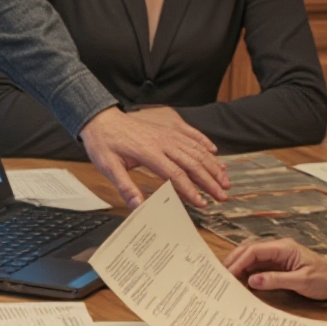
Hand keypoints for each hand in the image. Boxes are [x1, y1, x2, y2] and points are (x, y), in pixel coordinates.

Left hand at [78, 105, 227, 209]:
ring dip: (212, 166)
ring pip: (196, 150)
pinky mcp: (168, 129)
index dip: (190, 190)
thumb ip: (125, 187)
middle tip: (223, 196)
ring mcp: (167, 134)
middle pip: (192, 163)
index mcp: (149, 152)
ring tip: (225, 181)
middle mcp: (163, 142)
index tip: (201, 203)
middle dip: (210, 181)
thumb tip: (138, 206)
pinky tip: (215, 154)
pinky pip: (191, 136)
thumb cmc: (104, 144)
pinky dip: (205, 146)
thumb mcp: (108, 167)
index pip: (175, 174)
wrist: (101, 119)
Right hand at [224, 237, 326, 300]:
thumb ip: (277, 280)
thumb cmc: (324, 279)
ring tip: (225, 278)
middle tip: (219, 275)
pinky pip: (258, 265)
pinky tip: (239, 280)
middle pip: (249, 250)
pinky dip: (246, 271)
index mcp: (284, 248)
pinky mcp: (278, 264)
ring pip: (251, 256)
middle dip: (233, 261)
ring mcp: (278, 255)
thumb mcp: (301, 281)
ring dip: (238, 265)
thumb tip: (252, 280)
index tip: (227, 274)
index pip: (254, 250)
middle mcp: (279, 248)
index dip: (238, 261)